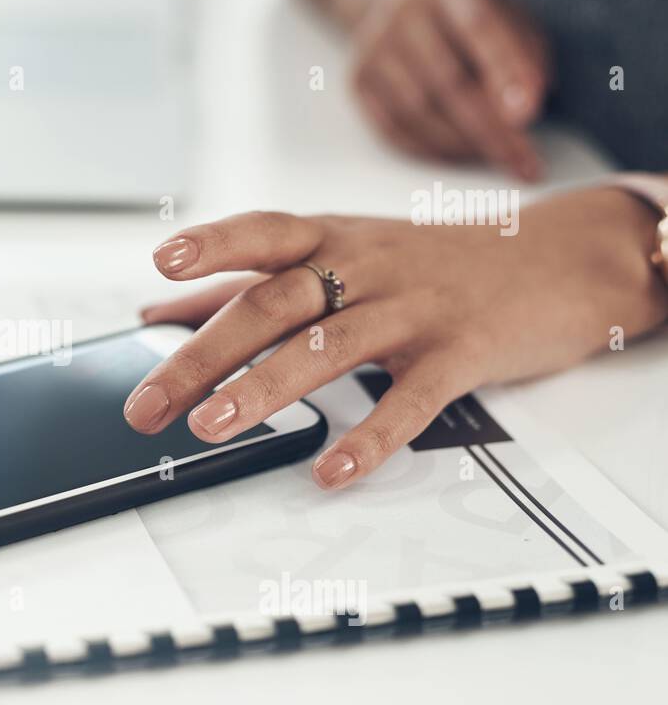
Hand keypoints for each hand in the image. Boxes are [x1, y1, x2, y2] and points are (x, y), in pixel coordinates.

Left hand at [124, 188, 667, 489]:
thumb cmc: (427, 261)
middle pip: (274, 304)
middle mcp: (366, 267)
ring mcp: (414, 309)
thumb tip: (154, 308)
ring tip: (210, 429)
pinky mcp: (459, 353)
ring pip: (328, 346)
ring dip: (264, 389)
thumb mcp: (339, 251)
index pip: (264, 233)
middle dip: (203, 354)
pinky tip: (328, 471)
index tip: (162, 262)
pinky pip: (409, 399)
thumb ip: (246, 280)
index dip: (214, 244)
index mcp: (332, 238)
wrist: (555, 260)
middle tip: (149, 405)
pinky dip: (368, 437)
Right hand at [351, 0, 550, 180]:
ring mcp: (374, 48)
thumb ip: (525, 56)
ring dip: (463, 144)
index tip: (528, 116)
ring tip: (497, 158)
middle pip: (447, 81)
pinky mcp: (357, 80)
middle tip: (523, 163)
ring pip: (418, 111)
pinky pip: (393, 127)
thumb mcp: (509, 19)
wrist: (397, 9)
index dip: (505, 71)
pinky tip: (461, 154)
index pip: (480, 28)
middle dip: (490, 129)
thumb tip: (524, 110)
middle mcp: (404, 14)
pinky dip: (431, 149)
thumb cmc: (467, 21)